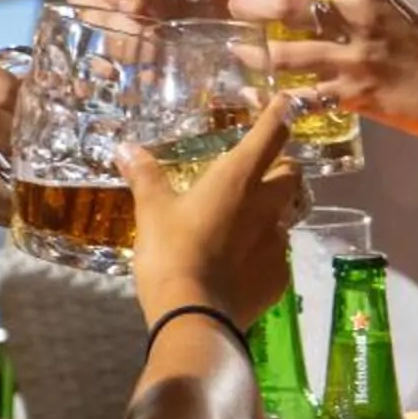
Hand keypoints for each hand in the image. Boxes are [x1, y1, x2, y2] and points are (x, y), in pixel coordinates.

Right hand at [119, 96, 304, 326]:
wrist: (194, 315)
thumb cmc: (171, 252)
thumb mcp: (152, 212)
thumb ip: (145, 176)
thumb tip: (126, 148)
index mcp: (238, 179)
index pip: (271, 135)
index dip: (281, 115)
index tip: (287, 103)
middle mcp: (267, 205)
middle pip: (291, 174)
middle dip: (281, 168)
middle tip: (258, 175)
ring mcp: (278, 242)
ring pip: (285, 216)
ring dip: (270, 214)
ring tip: (240, 226)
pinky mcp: (280, 276)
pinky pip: (277, 255)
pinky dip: (262, 254)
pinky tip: (237, 265)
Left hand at [230, 0, 417, 147]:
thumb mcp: (393, 10)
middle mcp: (359, 22)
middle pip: (293, 6)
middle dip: (254, 4)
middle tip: (234, 4)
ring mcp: (354, 61)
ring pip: (288, 55)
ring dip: (255, 54)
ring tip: (237, 51)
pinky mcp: (354, 97)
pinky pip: (302, 99)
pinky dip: (273, 99)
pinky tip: (256, 97)